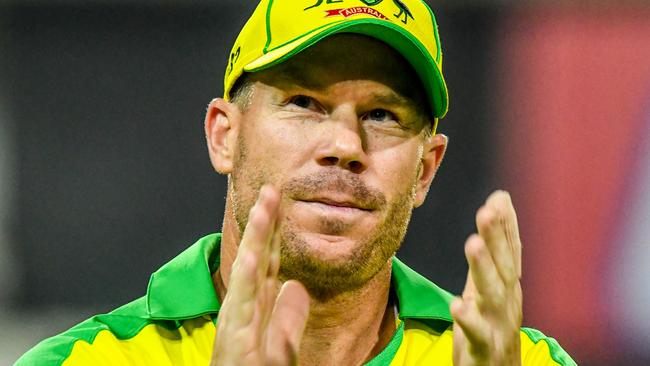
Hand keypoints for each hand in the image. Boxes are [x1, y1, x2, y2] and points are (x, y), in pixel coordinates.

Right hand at [211, 185, 310, 365]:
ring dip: (255, 238)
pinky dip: (246, 280)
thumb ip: (287, 318)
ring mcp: (237, 325)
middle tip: (272, 188)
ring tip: (263, 207)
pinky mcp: (234, 342)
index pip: (269, 262)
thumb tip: (296, 285)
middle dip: (265, 223)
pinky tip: (252, 256)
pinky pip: (241, 307)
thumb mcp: (281, 348)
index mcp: (257, 310)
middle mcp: (245, 311)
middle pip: (258, 258)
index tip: (281, 201)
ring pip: (248, 273)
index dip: (276, 231)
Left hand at [451, 191, 522, 365]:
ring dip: (484, 268)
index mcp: (508, 286)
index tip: (499, 198)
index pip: (510, 251)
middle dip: (496, 238)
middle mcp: (508, 302)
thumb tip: (496, 205)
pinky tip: (457, 304)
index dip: (506, 225)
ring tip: (472, 243)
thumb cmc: (491, 325)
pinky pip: (476, 333)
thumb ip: (492, 250)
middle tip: (487, 211)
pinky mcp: (483, 348)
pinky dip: (469, 318)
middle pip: (504, 266)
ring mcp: (498, 325)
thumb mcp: (490, 286)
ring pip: (493, 294)